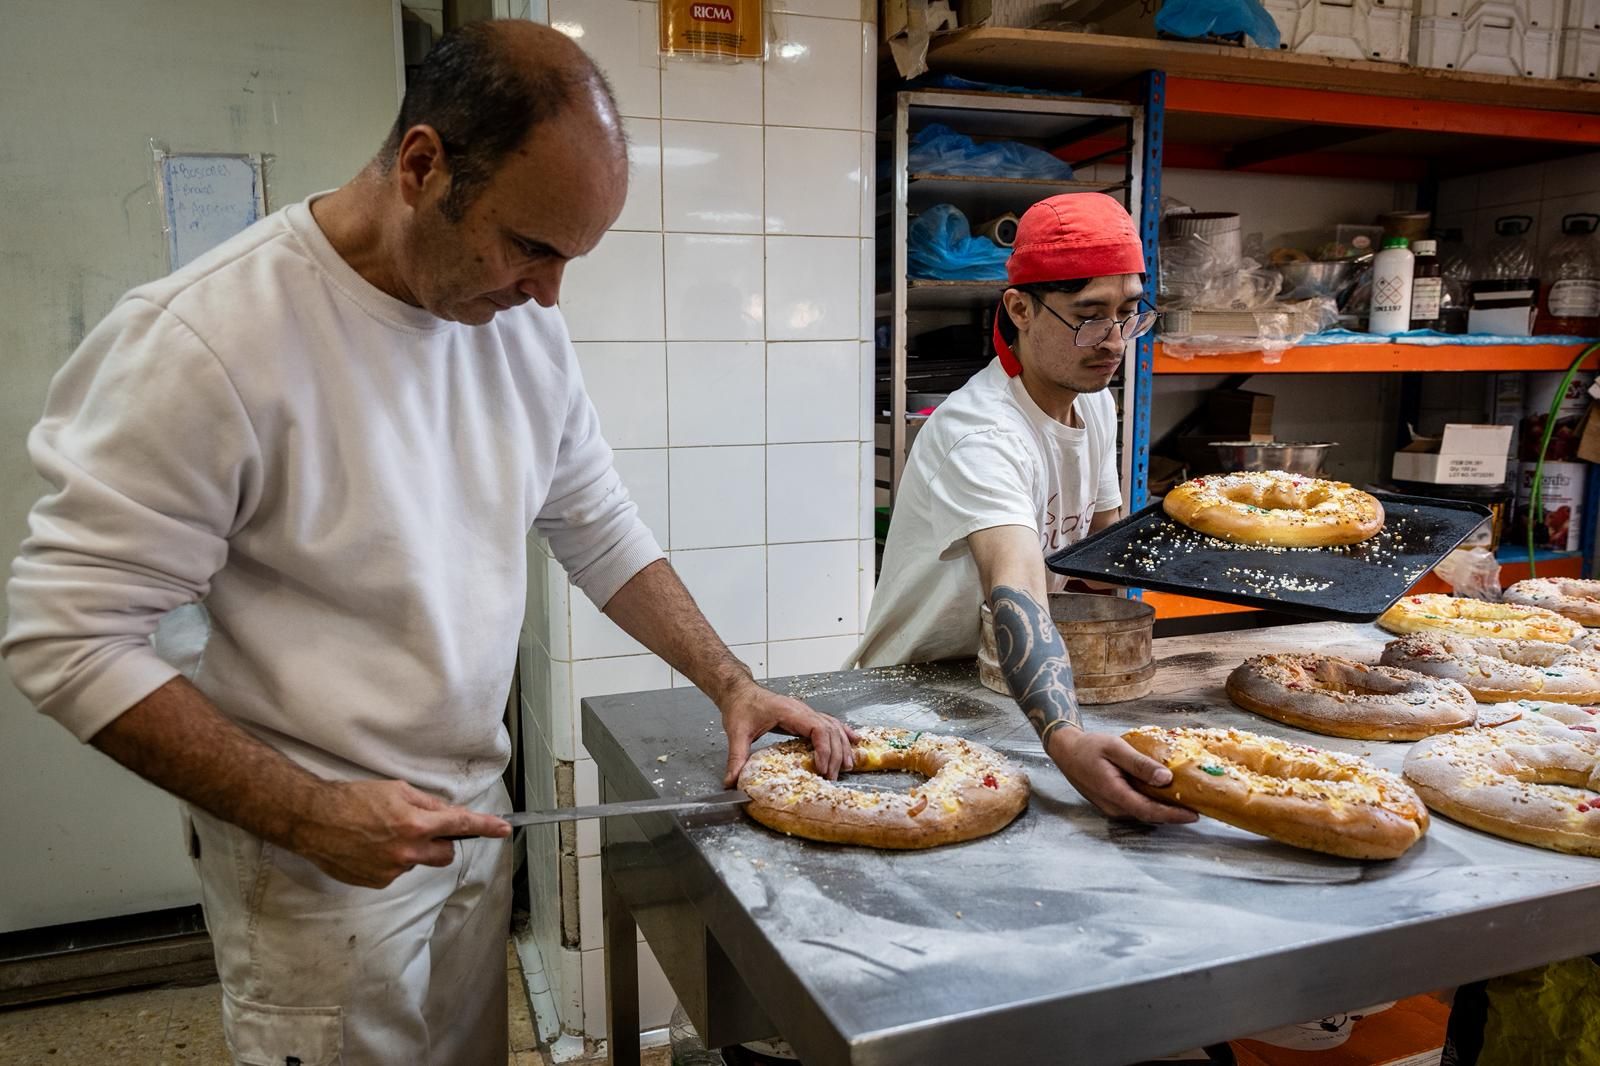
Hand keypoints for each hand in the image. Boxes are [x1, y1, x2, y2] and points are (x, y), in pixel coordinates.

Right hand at [290, 780, 509, 888]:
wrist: (313, 820)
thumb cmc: (352, 799)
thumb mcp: (396, 790)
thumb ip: (426, 804)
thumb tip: (447, 814)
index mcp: (415, 823)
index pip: (460, 825)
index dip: (486, 827)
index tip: (504, 829)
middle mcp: (407, 851)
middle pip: (445, 854)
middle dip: (441, 843)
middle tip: (421, 828)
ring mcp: (392, 870)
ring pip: (418, 862)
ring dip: (410, 850)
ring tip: (381, 834)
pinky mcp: (377, 882)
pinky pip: (396, 871)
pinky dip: (390, 860)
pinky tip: (370, 847)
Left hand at [718, 681, 857, 786]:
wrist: (739, 691)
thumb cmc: (740, 706)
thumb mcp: (736, 732)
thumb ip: (736, 757)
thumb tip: (732, 781)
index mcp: (789, 711)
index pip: (817, 727)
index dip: (824, 748)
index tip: (822, 768)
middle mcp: (802, 710)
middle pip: (829, 729)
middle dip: (835, 753)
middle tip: (832, 776)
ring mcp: (805, 712)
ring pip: (833, 726)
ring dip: (842, 746)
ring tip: (847, 766)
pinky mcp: (804, 717)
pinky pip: (829, 723)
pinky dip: (842, 733)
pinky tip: (854, 740)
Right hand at [1046, 728, 1198, 824]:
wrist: (1065, 751)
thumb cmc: (1089, 746)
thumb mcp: (1115, 748)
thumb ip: (1139, 764)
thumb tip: (1166, 779)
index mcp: (1114, 793)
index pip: (1149, 811)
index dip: (1173, 816)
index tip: (1195, 814)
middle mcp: (1113, 807)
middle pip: (1149, 816)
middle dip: (1174, 814)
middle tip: (1198, 805)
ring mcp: (1112, 807)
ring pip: (1143, 813)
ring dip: (1164, 809)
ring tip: (1186, 800)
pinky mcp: (1112, 804)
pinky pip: (1136, 807)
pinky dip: (1152, 803)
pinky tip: (1163, 793)